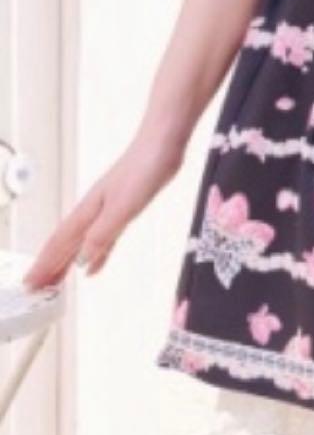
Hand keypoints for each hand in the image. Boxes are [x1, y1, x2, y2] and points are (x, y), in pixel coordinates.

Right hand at [20, 141, 183, 290]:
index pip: (59, 243)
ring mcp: (108, 209)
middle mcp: (94, 211)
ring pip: (81, 242)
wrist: (163, 144)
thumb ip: (103, 233)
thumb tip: (82, 261)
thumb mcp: (124, 206)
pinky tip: (93, 266)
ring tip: (56, 282)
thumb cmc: (144, 168)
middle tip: (35, 290)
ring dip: (67, 262)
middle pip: (65, 244)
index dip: (44, 264)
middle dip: (49, 266)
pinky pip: (104, 238)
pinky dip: (96, 254)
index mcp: (89, 210)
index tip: (30, 285)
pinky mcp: (125, 208)